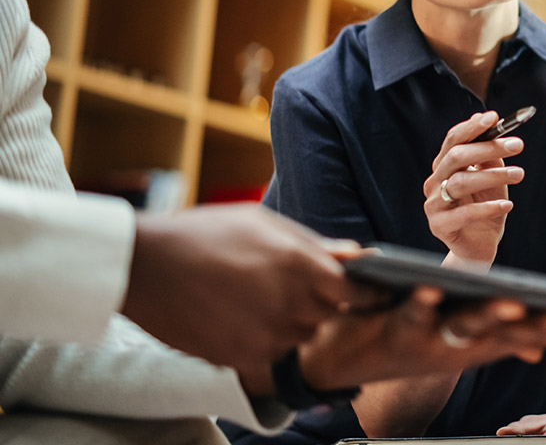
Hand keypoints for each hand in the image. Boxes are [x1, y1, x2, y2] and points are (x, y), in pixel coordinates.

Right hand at [124, 204, 362, 376]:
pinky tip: (238, 316)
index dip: (365, 291)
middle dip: (319, 301)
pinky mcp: (239, 357)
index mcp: (299, 265)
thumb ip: (312, 244)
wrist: (144, 266)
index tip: (367, 291)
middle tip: (289, 284)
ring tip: (257, 297)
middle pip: (327, 314)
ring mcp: (264, 334)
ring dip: (291, 321)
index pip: (355, 291)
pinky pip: (269, 352)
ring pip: (300, 336)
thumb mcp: (262, 222)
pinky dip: (263, 338)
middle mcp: (288, 303)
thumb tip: (355, 255)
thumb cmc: (205, 234)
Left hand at [296, 286, 545, 393]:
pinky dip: (423, 301)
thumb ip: (496, 337)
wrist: (337, 362)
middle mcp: (466, 344)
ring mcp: (433, 340)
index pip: (539, 334)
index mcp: (484, 341)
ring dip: (492, 314)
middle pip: (515, 332)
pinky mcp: (396, 330)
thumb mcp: (457, 340)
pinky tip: (432, 287)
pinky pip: (412, 314)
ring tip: (514, 302)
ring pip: (469, 326)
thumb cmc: (404, 336)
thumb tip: (538, 348)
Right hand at [424, 111, 526, 263]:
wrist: (479, 246)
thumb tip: (486, 120)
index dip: (472, 127)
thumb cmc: (484, 207)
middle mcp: (434, 182)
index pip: (453, 140)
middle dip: (488, 147)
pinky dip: (488, 207)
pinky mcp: (440, 226)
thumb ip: (488, 153)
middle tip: (517, 145)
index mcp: (444, 167)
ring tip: (520, 174)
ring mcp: (434, 204)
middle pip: (456, 157)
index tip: (495, 118)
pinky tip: (507, 205)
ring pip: (461, 182)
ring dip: (493, 175)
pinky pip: (465, 213)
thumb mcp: (491, 177)